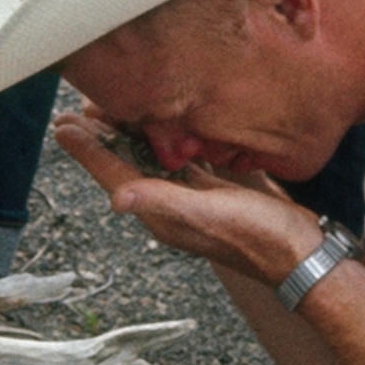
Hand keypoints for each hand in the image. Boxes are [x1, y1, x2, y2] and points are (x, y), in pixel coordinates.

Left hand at [55, 109, 319, 284]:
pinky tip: (164, 126)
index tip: (63, 125)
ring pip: (152, 161)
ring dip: (128, 137)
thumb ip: (163, 202)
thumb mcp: (208, 215)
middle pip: (126, 165)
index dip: (88, 151)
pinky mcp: (216, 190)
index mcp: (163, 212)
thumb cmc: (259, 238)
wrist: (302, 253)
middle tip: (75, 111)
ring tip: (108, 112)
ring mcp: (194, 197)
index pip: (114, 176)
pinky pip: (181, 162)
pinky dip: (166, 142)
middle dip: (101, 138)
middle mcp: (172, 204)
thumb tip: (116, 197)